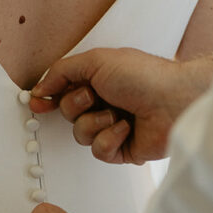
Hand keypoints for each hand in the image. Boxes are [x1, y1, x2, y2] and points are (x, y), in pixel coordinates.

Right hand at [30, 48, 212, 163]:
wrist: (175, 101)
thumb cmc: (143, 76)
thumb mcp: (96, 61)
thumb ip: (62, 71)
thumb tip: (40, 87)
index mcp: (98, 80)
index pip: (63, 91)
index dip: (48, 97)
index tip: (38, 102)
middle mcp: (104, 103)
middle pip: (67, 113)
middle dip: (78, 105)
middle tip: (96, 96)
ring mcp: (112, 127)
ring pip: (81, 135)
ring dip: (96, 122)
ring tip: (118, 113)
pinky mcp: (122, 149)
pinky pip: (99, 151)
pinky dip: (110, 139)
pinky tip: (127, 128)